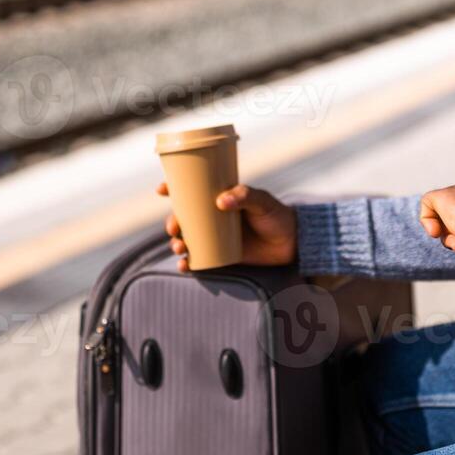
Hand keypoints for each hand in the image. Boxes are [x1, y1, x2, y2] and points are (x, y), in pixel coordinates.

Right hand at [157, 181, 296, 272]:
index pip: (192, 190)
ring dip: (177, 243)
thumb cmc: (277, 216)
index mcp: (220, 198)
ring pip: (187, 239)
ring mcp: (215, 237)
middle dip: (172, 222)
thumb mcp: (263, 201)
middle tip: (174, 228)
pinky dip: (188, 264)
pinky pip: (198, 260)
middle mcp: (213, 217)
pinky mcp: (221, 256)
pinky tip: (184, 266)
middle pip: (184, 218)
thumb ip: (245, 196)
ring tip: (180, 247)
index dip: (174, 188)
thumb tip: (221, 200)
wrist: (292, 243)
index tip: (162, 189)